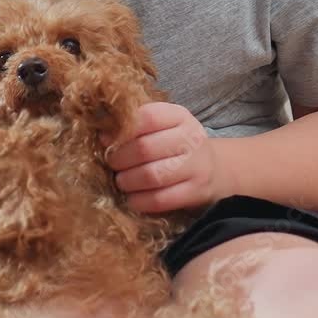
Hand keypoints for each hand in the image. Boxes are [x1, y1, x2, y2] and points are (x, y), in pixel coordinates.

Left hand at [99, 102, 224, 212]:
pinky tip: (132, 198)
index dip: (121, 130)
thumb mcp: (163, 126)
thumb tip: (102, 133)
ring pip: (152, 176)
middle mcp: (191, 138)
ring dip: (128, 181)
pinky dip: (140, 201)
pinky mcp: (196, 192)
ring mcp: (197, 166)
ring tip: (121, 181)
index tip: (105, 140)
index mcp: (180, 116)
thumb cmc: (176, 145)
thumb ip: (136, 125)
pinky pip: (161, 200)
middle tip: (112, 163)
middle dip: (120, 158)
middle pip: (145, 148)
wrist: (215, 169)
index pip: (148, 117)